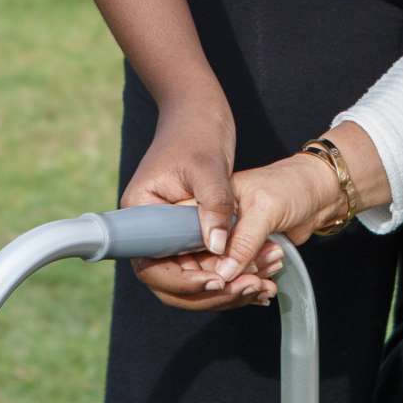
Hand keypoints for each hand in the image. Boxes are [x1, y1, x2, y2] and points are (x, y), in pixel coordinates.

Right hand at [121, 94, 245, 311]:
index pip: (152, 266)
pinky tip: (261, 278)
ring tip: (263, 284)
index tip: (215, 280)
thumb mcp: (208, 166)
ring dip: (227, 286)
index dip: (182, 281)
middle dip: (211, 290)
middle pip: (173, 281)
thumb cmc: (196, 131)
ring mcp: (170, 233)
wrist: (199, 111)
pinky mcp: (190, 233)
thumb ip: (214, 206)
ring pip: (193, 277)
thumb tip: (218, 248)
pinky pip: (206, 264)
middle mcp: (150, 230)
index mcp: (139, 213)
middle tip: (249, 287)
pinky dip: (232, 273)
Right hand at [200, 153, 345, 304]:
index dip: (189, 271)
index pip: (175, 247)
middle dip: (223, 284)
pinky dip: (251, 288)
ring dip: (242, 285)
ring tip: (269, 273)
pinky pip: (234, 282)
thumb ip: (243, 240)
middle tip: (252, 282)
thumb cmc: (289, 185)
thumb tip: (224, 273)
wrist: (317, 193)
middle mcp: (203, 227)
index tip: (216, 281)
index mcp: (198, 206)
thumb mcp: (264, 208)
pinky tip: (268, 285)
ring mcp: (220, 244)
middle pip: (192, 272)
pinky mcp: (238, 257)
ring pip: (215, 282)